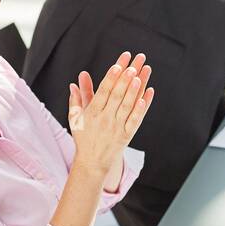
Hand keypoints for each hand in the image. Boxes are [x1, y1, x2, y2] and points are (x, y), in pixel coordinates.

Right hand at [68, 51, 154, 173]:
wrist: (93, 162)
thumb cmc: (84, 137)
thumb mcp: (76, 118)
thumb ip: (77, 98)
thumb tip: (76, 80)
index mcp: (92, 112)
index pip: (104, 91)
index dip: (112, 77)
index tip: (119, 64)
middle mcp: (105, 118)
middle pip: (118, 94)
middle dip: (126, 76)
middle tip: (135, 62)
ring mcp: (117, 127)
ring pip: (127, 104)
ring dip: (135, 88)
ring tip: (141, 73)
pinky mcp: (127, 135)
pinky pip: (136, 119)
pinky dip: (141, 107)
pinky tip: (148, 94)